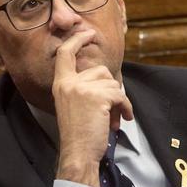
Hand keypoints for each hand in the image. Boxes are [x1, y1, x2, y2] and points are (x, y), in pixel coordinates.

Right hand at [52, 30, 133, 186]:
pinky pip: (120, 95)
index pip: (65, 53)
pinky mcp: (97, 97)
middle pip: (99, 71)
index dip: (77, 39)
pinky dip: (125, 108)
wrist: (78, 153)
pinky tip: (122, 119)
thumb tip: (105, 78)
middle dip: (110, 89)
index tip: (88, 32)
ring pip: (112, 83)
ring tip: (113, 118)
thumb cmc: (78, 134)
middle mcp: (68, 83)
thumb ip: (81, 88)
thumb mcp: (72, 104)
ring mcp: (82, 89)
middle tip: (109, 110)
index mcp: (60, 84)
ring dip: (118, 101)